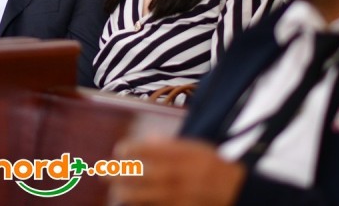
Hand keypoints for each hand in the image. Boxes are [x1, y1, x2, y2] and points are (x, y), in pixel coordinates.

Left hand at [108, 137, 244, 205]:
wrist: (236, 191)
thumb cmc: (213, 166)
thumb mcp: (194, 148)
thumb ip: (169, 145)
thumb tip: (147, 141)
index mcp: (175, 155)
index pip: (141, 150)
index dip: (126, 150)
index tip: (119, 150)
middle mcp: (172, 175)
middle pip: (133, 175)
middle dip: (114, 173)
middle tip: (102, 173)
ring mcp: (172, 196)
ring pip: (136, 196)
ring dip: (122, 193)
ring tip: (116, 192)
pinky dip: (139, 205)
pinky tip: (132, 203)